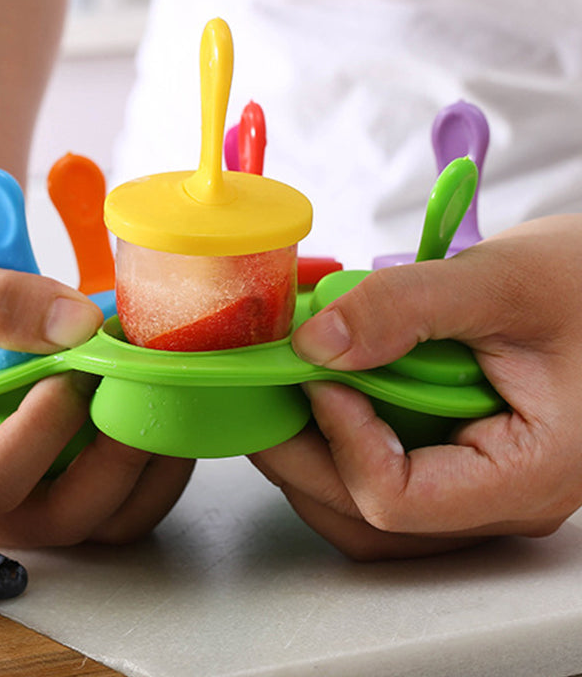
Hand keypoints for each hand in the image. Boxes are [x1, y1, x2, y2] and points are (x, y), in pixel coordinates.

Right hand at [0, 235, 193, 545]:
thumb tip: (80, 327)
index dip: (45, 431)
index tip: (76, 369)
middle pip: (52, 518)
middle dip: (115, 456)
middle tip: (146, 387)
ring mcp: (4, 497)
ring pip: (95, 520)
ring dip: (146, 468)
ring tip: (164, 395)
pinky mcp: (43, 480)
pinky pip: (110, 499)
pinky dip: (147, 464)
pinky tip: (157, 407)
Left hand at [250, 214, 581, 559]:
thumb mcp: (501, 280)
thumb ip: (405, 307)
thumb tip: (315, 344)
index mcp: (529, 471)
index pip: (401, 499)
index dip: (342, 440)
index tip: (318, 376)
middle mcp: (500, 497)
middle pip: (366, 513)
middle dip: (300, 452)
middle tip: (263, 388)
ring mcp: (476, 485)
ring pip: (364, 509)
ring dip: (311, 453)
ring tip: (288, 388)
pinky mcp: (456, 461)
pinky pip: (380, 477)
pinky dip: (337, 440)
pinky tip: (326, 388)